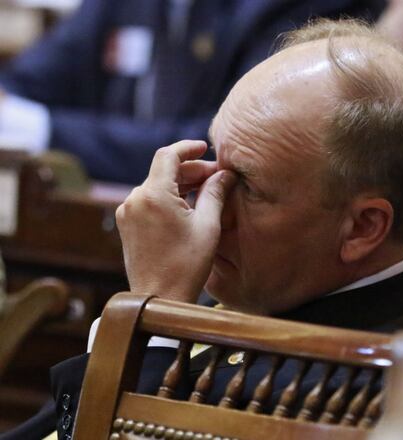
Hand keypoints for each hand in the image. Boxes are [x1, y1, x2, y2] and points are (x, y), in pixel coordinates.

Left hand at [116, 140, 236, 302]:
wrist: (159, 297)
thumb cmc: (186, 265)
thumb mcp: (208, 226)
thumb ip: (215, 193)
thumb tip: (225, 174)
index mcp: (153, 195)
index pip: (168, 155)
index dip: (188, 148)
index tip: (206, 147)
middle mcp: (135, 199)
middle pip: (164, 171)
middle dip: (191, 170)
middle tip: (218, 177)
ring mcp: (128, 212)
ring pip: (157, 185)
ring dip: (181, 184)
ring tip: (208, 191)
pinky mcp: (127, 225)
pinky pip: (150, 201)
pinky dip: (169, 197)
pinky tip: (190, 206)